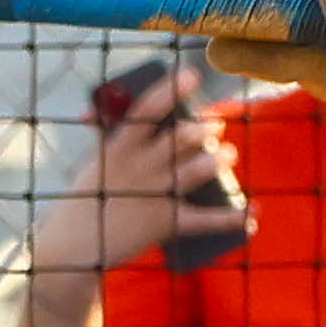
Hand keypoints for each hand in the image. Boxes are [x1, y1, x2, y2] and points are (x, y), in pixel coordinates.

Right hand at [39, 68, 245, 280]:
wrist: (73, 250)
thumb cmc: (83, 202)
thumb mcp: (94, 163)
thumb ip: (107, 135)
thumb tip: (102, 109)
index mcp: (120, 146)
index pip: (150, 108)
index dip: (173, 89)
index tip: (193, 76)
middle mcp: (142, 166)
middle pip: (184, 137)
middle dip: (206, 130)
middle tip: (216, 129)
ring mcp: (155, 194)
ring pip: (200, 168)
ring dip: (221, 159)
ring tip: (228, 155)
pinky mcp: (166, 224)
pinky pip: (206, 219)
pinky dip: (232, 218)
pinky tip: (252, 212)